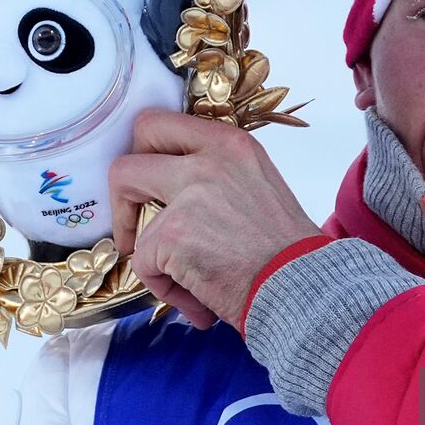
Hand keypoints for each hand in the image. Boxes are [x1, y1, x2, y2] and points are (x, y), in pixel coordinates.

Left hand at [108, 110, 321, 329]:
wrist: (303, 286)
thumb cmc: (287, 250)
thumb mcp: (257, 185)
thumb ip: (216, 178)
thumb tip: (173, 195)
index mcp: (229, 144)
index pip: (160, 125)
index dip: (144, 157)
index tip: (148, 188)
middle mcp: (207, 159)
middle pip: (128, 160)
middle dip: (121, 195)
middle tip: (135, 224)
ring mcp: (187, 194)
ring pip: (129, 217)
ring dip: (148, 254)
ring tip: (183, 281)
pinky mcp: (172, 233)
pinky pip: (144, 262)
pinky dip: (164, 287)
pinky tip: (198, 300)